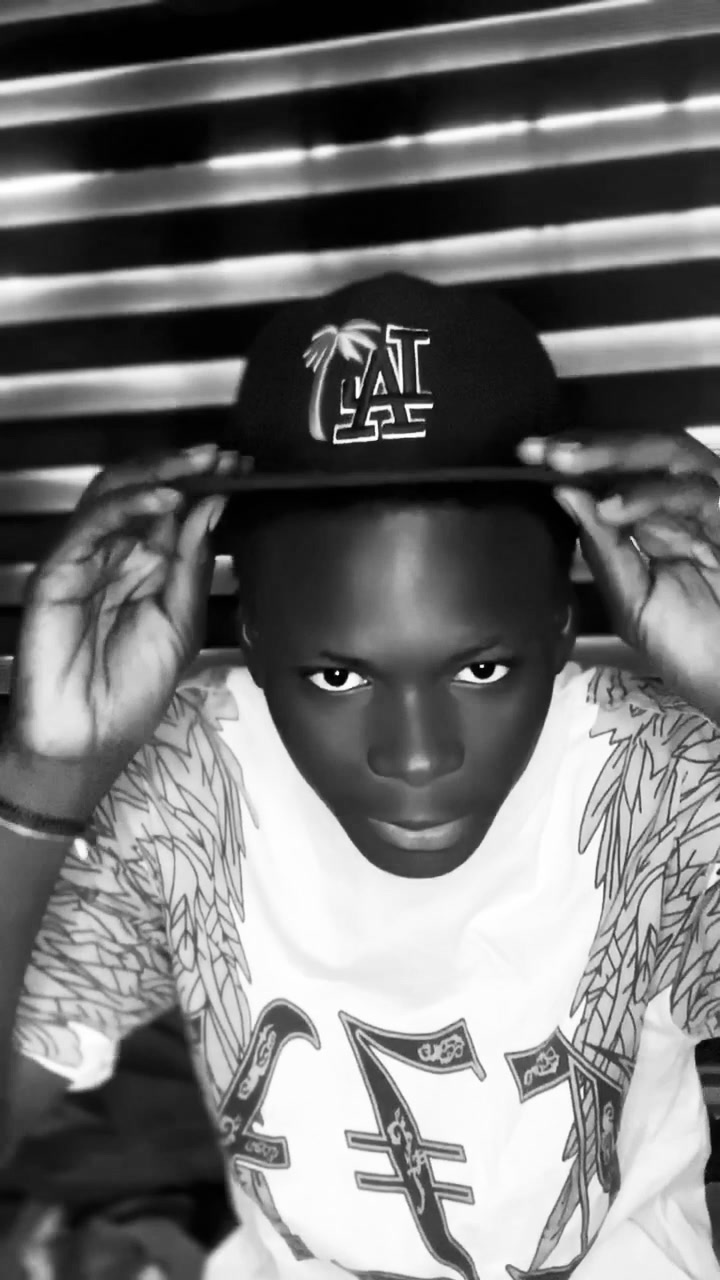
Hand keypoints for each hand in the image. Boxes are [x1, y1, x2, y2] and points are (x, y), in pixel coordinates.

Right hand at [6, 445, 231, 786]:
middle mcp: (114, 556)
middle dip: (184, 468)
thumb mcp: (180, 623)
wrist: (88, 740)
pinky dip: (128, 504)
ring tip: (200, 465)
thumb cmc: (131, 692)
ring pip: (114, 494)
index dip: (204, 485)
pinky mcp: (58, 571)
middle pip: (144, 492)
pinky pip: (92, 524)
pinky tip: (165, 499)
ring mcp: (84, 560)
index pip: (173, 510)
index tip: (241, 468)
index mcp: (145, 568)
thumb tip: (214, 505)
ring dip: (160, 474)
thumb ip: (193, 564)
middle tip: (224, 456)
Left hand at [518, 431, 719, 722]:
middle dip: (589, 444)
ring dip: (614, 454)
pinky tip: (609, 508)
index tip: (528, 454)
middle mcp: (691, 505)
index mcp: (665, 518)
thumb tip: (564, 492)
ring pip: (670, 455)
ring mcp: (716, 509)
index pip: (620, 470)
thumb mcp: (631, 599)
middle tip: (542, 449)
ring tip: (566, 462)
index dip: (577, 457)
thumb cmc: (691, 647)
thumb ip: (603, 548)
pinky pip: (695, 494)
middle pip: (644, 450)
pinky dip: (650, 496)